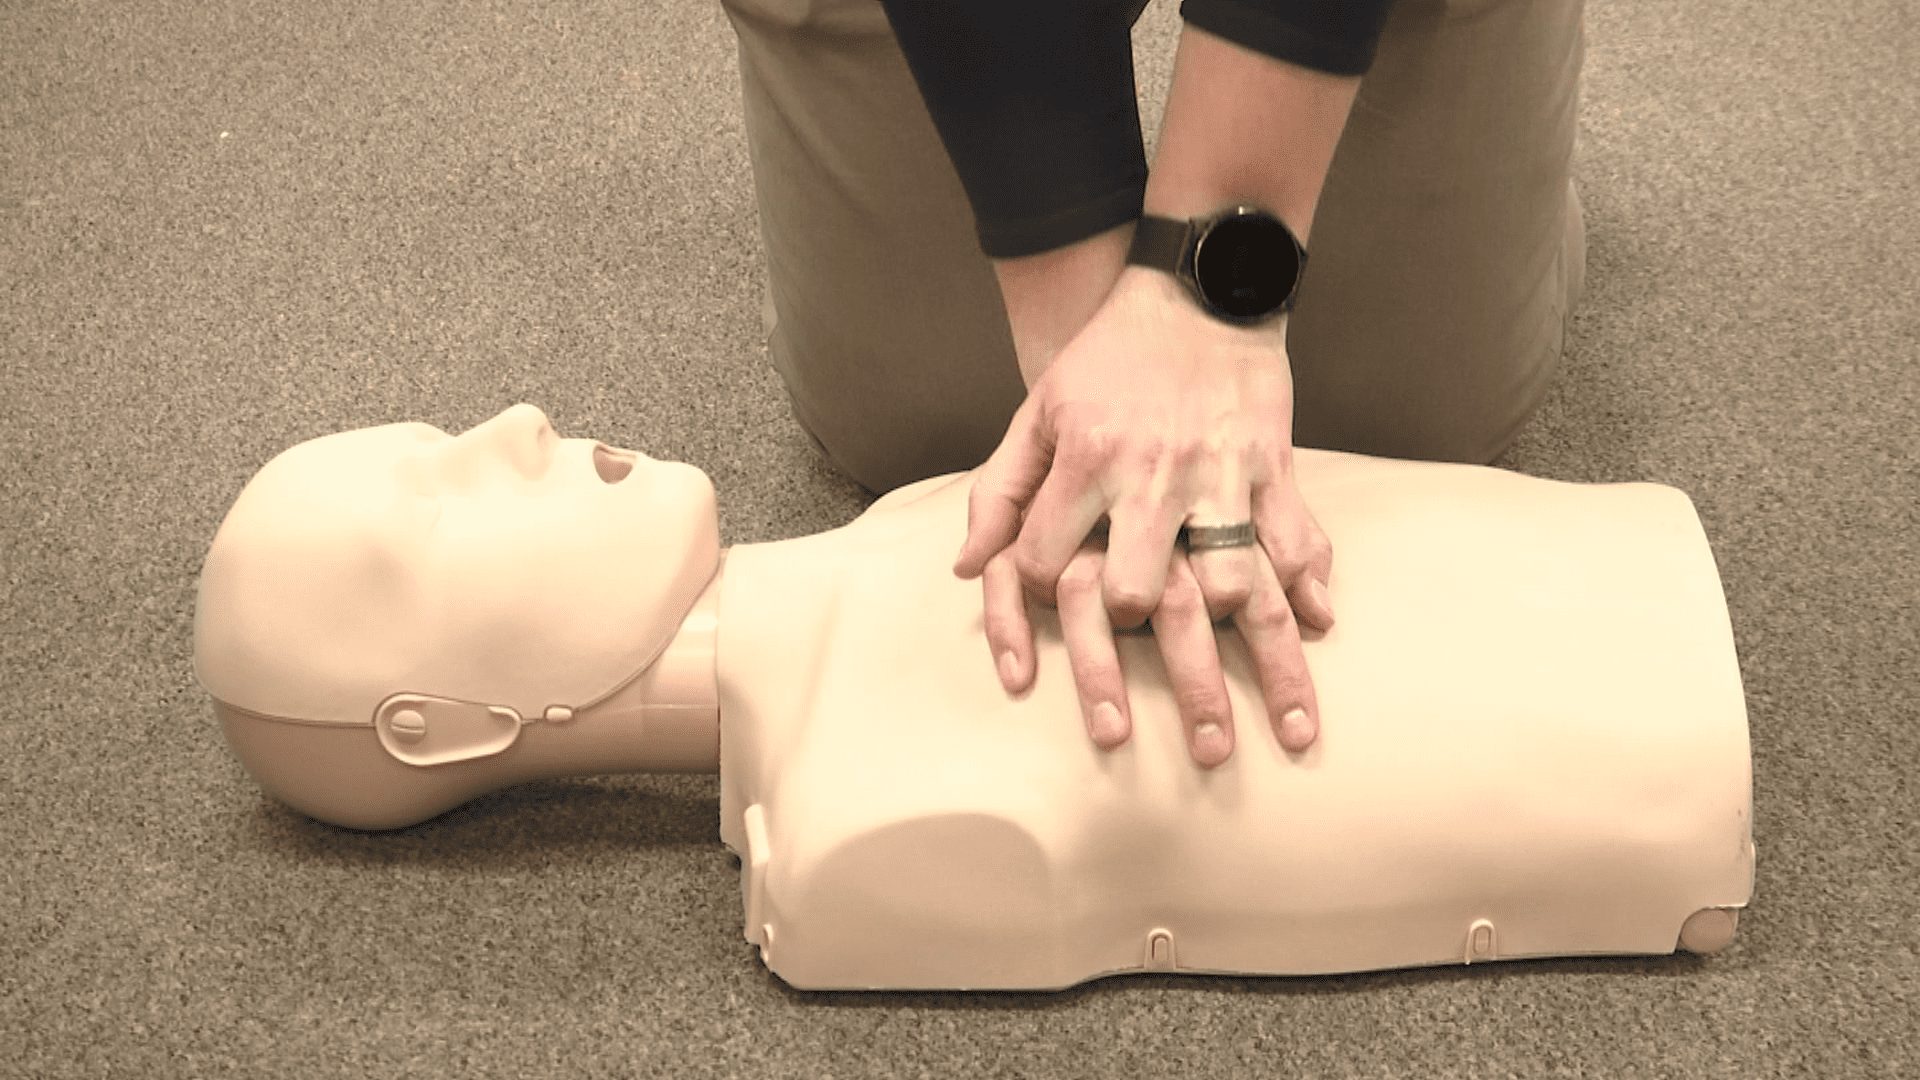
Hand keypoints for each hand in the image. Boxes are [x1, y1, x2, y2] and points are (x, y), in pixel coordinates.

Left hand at [955, 265, 1334, 766]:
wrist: (1196, 289)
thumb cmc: (1107, 359)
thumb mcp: (1038, 413)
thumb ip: (999, 491)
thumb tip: (966, 571)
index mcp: (1085, 462)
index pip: (1045, 563)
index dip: (1035, 601)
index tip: (1048, 616)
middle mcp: (1151, 476)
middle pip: (1136, 592)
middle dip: (1132, 635)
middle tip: (1149, 663)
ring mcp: (1219, 474)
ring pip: (1231, 580)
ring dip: (1240, 636)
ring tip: (1259, 698)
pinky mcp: (1272, 463)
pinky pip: (1296, 534)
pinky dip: (1309, 581)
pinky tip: (1316, 623)